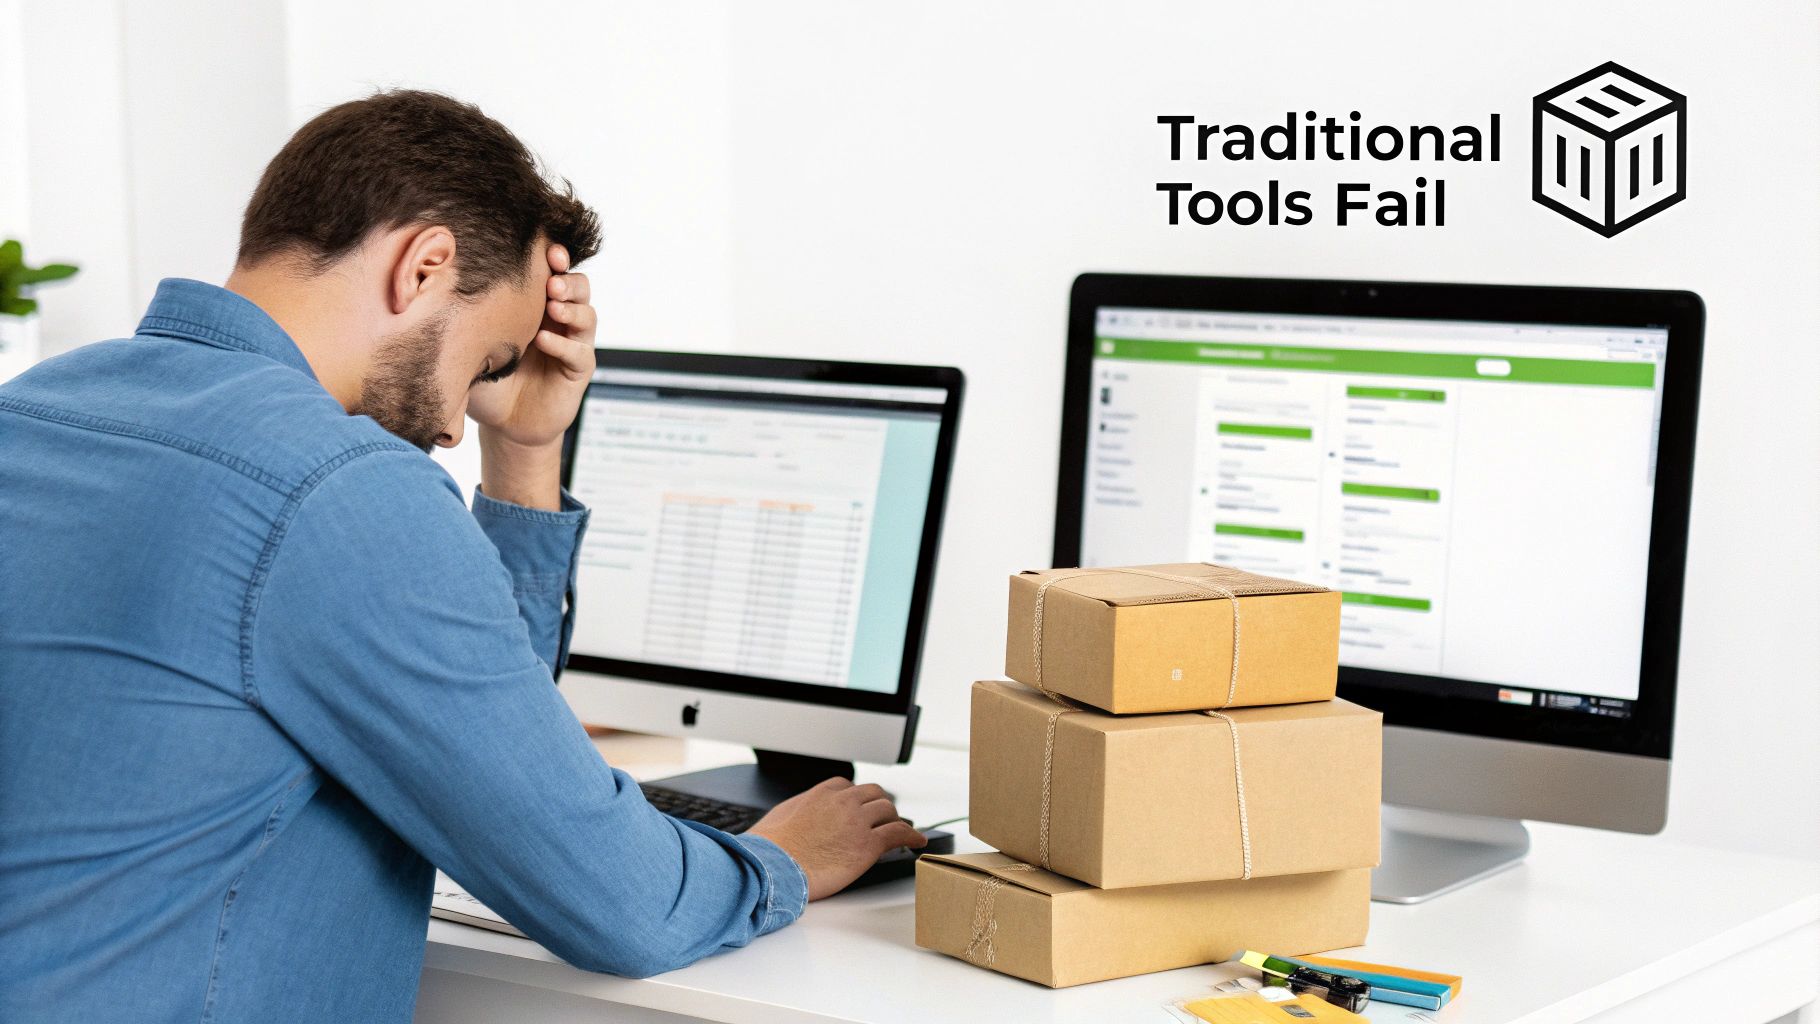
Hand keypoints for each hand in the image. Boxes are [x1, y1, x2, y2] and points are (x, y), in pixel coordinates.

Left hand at [470, 243, 594, 508]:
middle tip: (551, 280)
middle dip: (567, 279)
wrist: (502, 423)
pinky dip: (564, 344)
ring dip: (572, 306)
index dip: (554, 257)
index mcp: (535, 305)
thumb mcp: (471, 345)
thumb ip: (466, 321)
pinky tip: (544, 340)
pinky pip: (580, 352)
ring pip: (587, 314)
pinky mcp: (578, 370)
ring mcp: (570, 343)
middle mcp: (557, 319)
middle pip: (579, 286)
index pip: (552, 272)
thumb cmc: (486, 379)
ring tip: (552, 304)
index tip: (545, 248)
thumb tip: (434, 285)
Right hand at [746, 778, 926, 899]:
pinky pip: (899, 833)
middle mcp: (843, 802)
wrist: (774, 868)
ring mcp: (858, 822)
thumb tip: (799, 812)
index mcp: (821, 793)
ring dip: (895, 819)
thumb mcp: (780, 816)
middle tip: (883, 817)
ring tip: (900, 829)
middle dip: (879, 805)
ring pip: (889, 810)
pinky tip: (917, 842)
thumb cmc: (771, 849)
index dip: (856, 798)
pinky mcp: (869, 845)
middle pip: (873, 794)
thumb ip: (798, 808)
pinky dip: (912, 836)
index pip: (847, 786)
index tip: (859, 807)